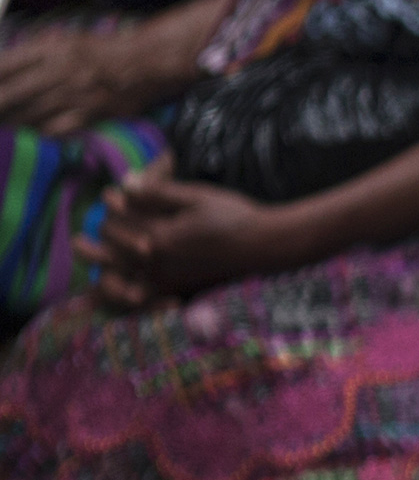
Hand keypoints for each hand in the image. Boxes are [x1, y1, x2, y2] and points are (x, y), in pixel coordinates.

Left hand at [0, 14, 203, 135]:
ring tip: (1, 126)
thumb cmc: (99, 50)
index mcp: (49, 49)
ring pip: (26, 115)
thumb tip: (3, 68)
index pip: (4, 65)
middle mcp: (58, 71)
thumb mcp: (63, 40)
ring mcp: (73, 96)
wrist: (144, 63)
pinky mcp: (87, 114)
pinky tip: (25, 134)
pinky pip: (51, 130)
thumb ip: (32, 52)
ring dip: (7, 123)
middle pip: (9, 94)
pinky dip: (34, 133)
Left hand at [95, 169, 298, 305]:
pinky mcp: (179, 287)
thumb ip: (158, 192)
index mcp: (159, 237)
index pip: (115, 223)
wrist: (268, 247)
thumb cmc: (236, 217)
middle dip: (105, 232)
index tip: (113, 194)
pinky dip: (126, 292)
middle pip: (112, 249)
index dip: (111, 206)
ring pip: (119, 277)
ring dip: (102, 265)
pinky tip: (122, 285)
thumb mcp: (197, 196)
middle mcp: (158, 263)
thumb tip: (125, 183)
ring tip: (91, 253)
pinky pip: (142, 296)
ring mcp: (168, 279)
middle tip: (109, 215)